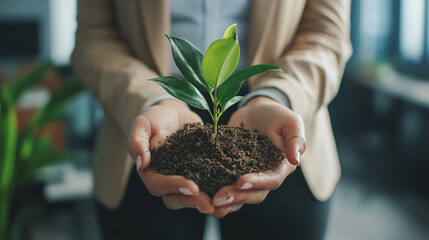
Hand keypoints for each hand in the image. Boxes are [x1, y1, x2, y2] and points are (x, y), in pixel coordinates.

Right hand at [129, 99, 214, 213]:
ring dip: (208, 203)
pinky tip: (234, 193)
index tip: (192, 187)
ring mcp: (184, 179)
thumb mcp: (143, 124)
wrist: (174, 114)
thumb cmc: (155, 118)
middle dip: (194, 202)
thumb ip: (138, 142)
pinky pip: (208, 186)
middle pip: (177, 198)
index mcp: (150, 172)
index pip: (159, 185)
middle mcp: (166, 181)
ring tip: (224, 206)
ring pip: (193, 198)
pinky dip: (219, 191)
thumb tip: (140, 163)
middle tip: (210, 203)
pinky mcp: (200, 174)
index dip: (175, 187)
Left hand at [209, 96, 305, 217]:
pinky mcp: (230, 171)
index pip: (271, 180)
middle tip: (219, 197)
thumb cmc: (276, 115)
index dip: (257, 183)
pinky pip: (222, 183)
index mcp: (281, 167)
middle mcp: (264, 177)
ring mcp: (246, 176)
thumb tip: (296, 159)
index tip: (240, 182)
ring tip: (209, 202)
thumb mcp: (290, 121)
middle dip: (237, 197)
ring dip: (225, 200)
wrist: (256, 110)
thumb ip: (296, 139)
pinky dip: (213, 189)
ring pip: (238, 195)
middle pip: (253, 194)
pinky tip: (199, 193)